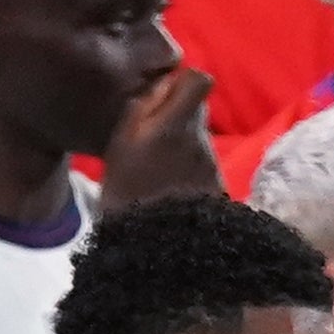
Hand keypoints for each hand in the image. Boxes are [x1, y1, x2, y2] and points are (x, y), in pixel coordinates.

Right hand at [101, 63, 224, 207]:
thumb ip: (140, 110)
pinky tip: (166, 191)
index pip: (198, 80)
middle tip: (148, 140)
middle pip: (197, 110)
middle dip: (176, 117)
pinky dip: (184, 171)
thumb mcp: (119, 147)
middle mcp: (200, 140)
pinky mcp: (214, 187)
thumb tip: (160, 84)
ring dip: (178, 148)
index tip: (162, 97)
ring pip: (196, 139)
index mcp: (177, 125)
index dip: (182, 82)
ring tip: (153, 172)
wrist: (158, 252)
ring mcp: (210, 164)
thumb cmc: (127, 196)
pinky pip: (199, 166)